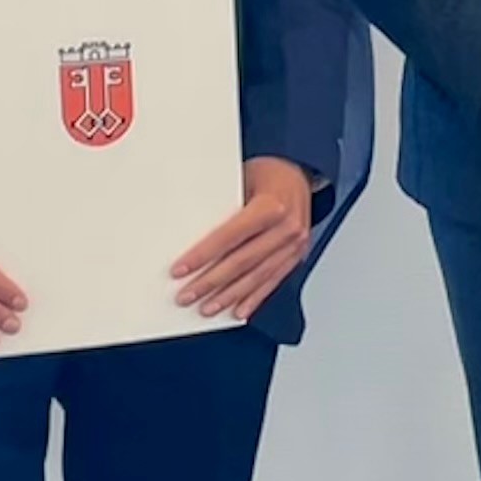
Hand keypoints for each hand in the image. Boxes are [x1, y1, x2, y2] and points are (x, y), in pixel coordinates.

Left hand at [173, 158, 316, 322]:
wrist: (299, 170)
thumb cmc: (268, 172)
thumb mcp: (242, 178)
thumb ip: (222, 207)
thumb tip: (190, 231)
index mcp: (272, 206)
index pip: (230, 236)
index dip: (203, 255)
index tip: (181, 269)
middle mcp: (287, 227)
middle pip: (241, 262)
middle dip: (210, 283)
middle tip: (187, 295)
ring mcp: (294, 244)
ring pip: (256, 278)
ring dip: (229, 297)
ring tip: (207, 307)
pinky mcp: (296, 255)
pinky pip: (273, 281)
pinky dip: (254, 298)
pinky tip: (239, 310)